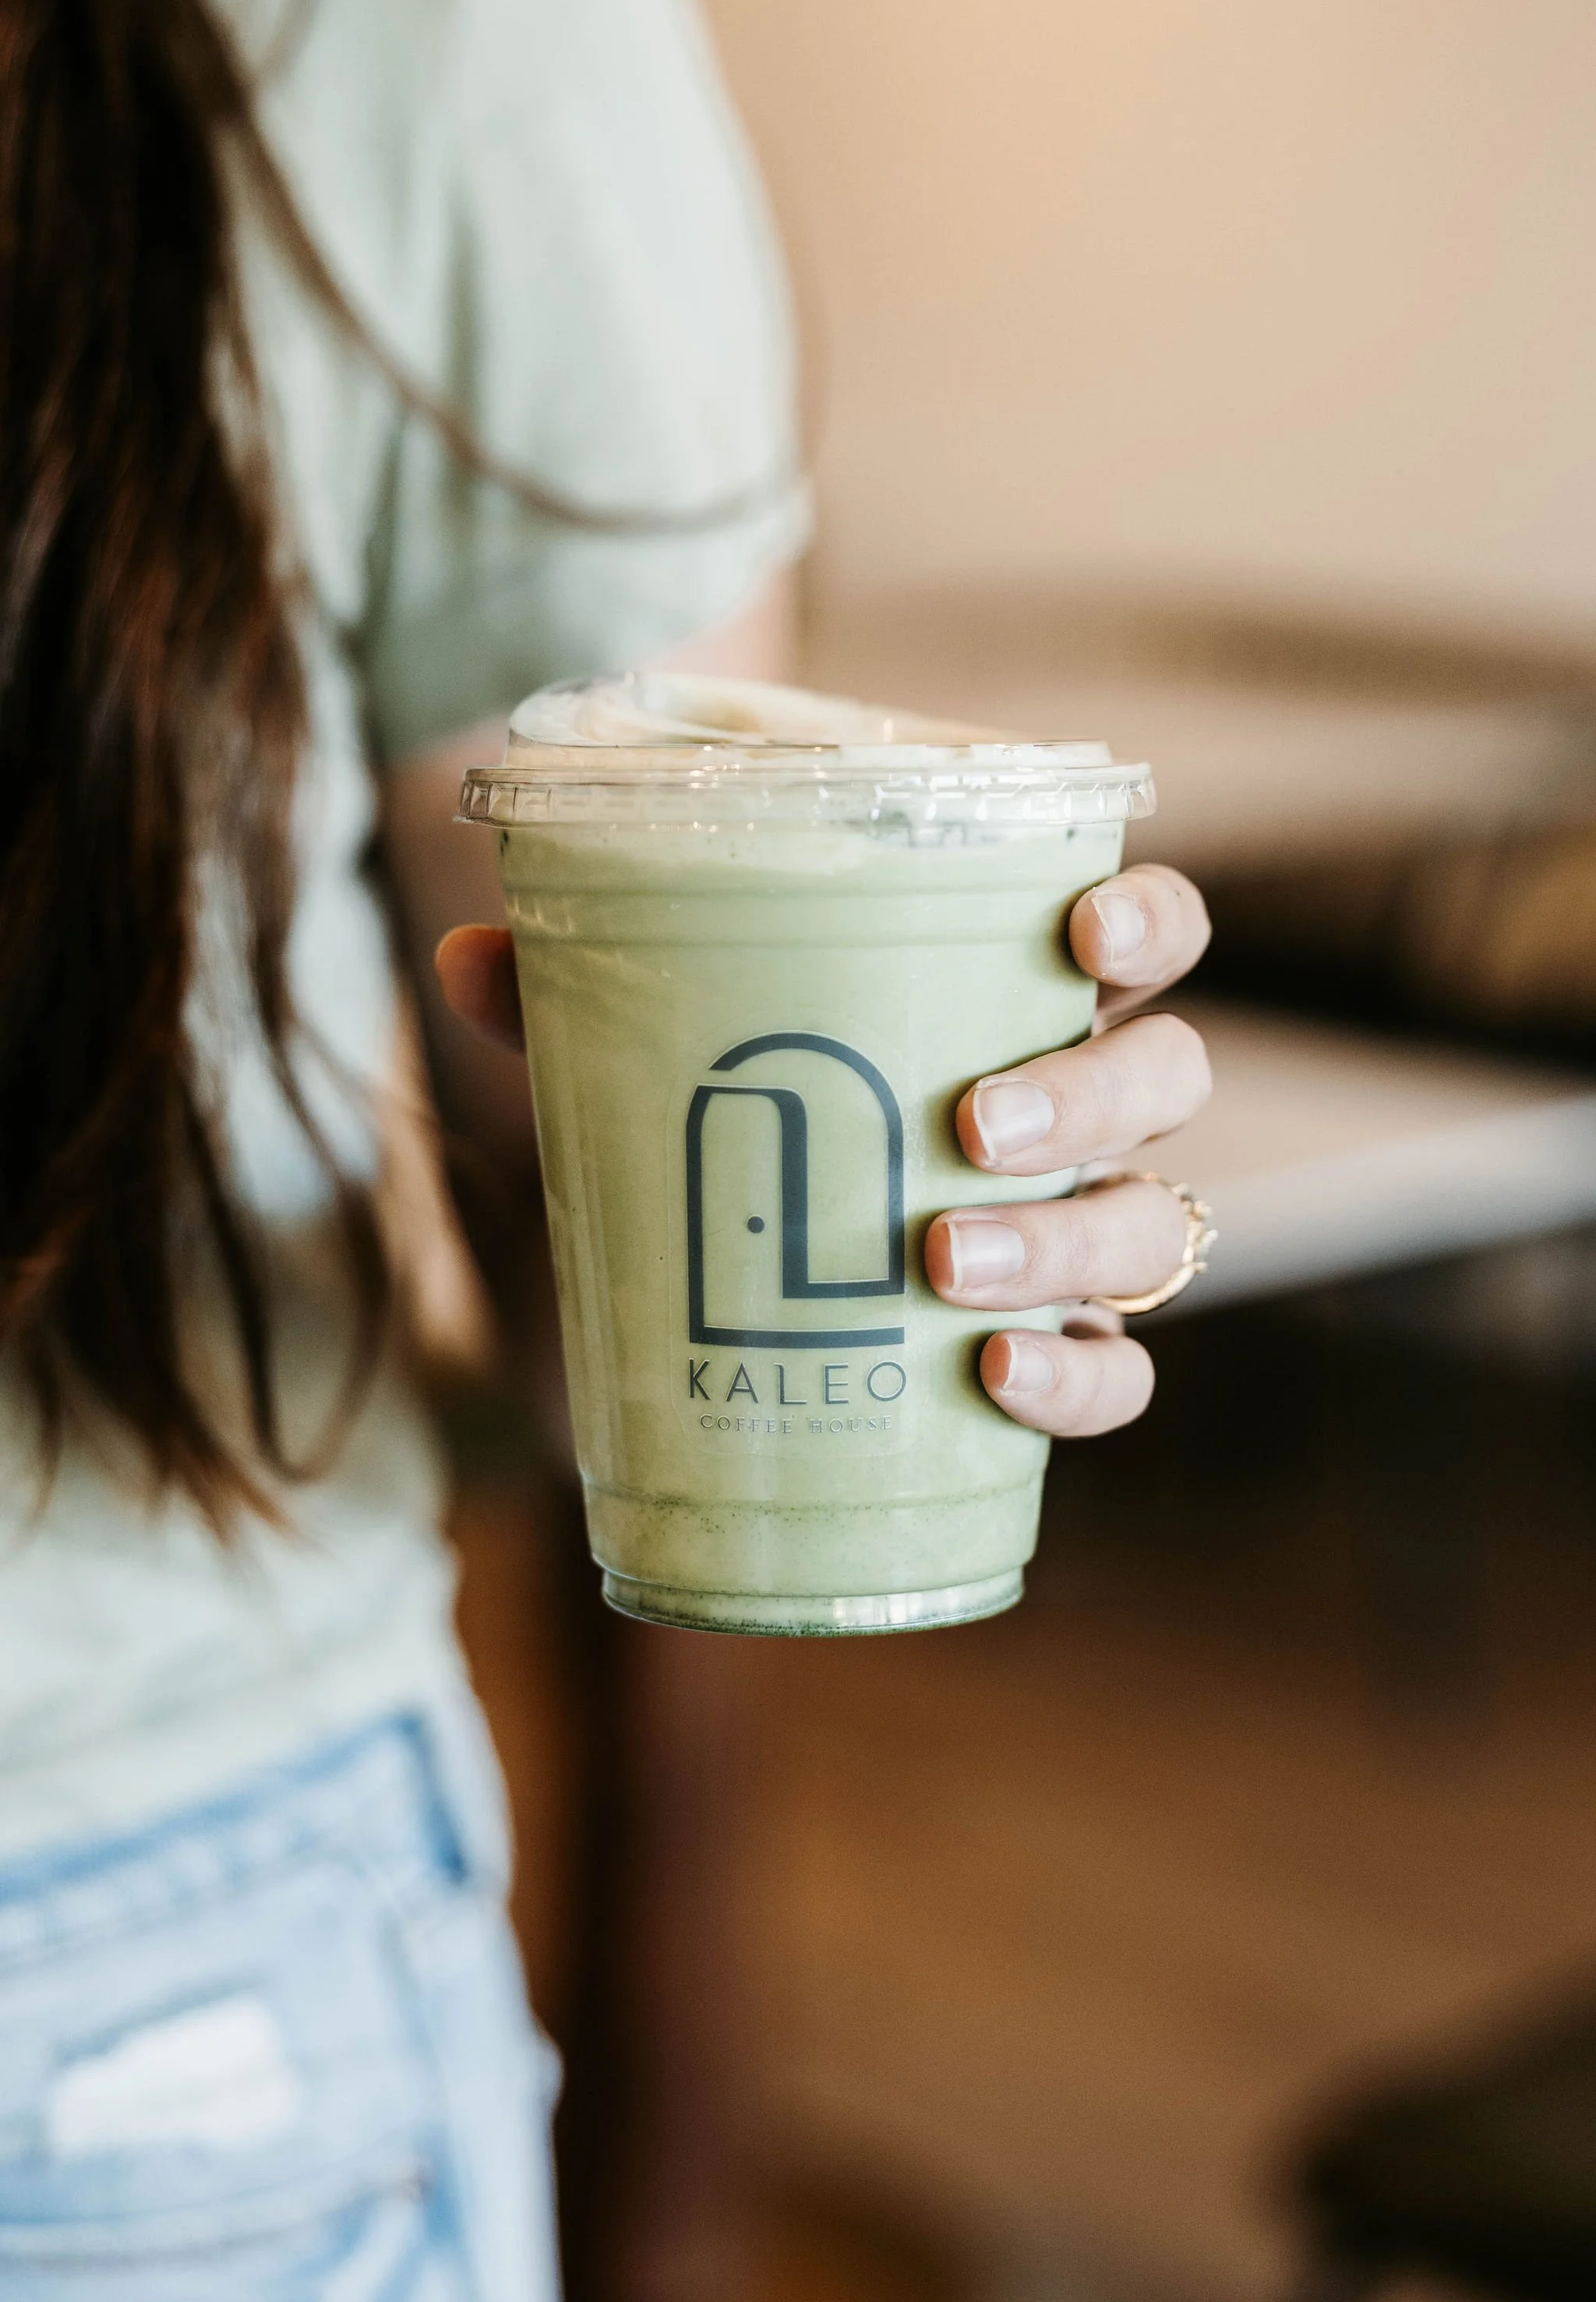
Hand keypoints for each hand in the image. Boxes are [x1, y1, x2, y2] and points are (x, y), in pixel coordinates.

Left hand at [435, 860, 1212, 1441]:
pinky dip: (1078, 1378)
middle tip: (973, 1125)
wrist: (754, 1305)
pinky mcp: (1064, 1350)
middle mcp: (1078, 1115)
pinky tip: (993, 1379)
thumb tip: (470, 954)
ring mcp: (1081, 1235)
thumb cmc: (743, 1143)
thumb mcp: (665, 1070)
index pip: (1145, 938)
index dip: (1148, 922)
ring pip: (1150, 1225)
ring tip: (943, 1262)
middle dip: (1093, 1092)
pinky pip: (1122, 1373)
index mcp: (1011, 1007)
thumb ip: (584, 1006)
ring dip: (1064, 1241)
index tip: (1083, 930)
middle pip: (1168, 1077)